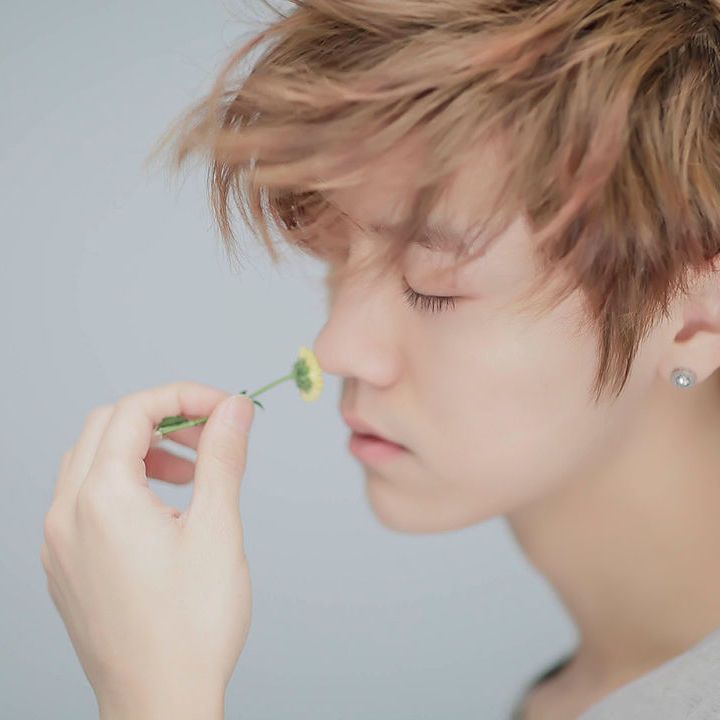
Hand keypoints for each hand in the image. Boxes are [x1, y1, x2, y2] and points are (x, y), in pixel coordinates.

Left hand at [40, 382, 254, 717]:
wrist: (160, 703)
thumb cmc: (191, 626)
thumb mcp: (217, 528)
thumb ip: (222, 457)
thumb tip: (234, 409)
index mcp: (101, 499)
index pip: (134, 411)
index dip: (183, 397)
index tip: (224, 408)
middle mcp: (66, 514)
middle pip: (105, 427)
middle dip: (161, 418)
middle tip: (208, 434)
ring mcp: (59, 542)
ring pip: (91, 461)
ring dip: (141, 449)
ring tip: (190, 474)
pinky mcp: (65, 564)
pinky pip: (84, 498)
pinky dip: (123, 483)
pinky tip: (163, 510)